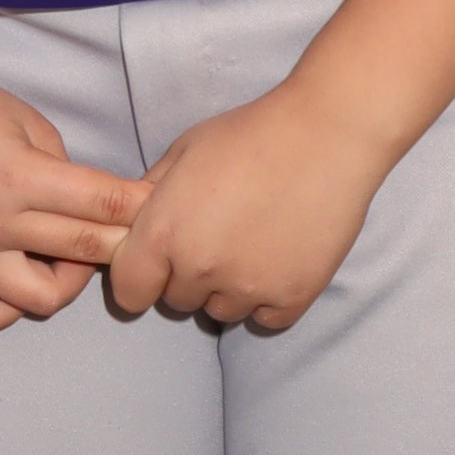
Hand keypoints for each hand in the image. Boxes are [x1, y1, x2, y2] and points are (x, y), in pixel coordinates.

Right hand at [0, 52, 144, 336]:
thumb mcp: (28, 121)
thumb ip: (64, 170)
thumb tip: (91, 208)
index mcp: (19, 176)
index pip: (102, 205)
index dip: (140, 208)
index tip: (162, 208)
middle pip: (83, 251)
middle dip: (122, 243)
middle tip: (130, 234)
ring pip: (40, 300)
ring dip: (68, 282)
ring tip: (67, 258)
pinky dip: (11, 307)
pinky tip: (19, 281)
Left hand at [108, 83, 386, 336]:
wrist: (324, 135)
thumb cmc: (250, 135)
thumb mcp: (182, 152)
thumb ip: (151, 196)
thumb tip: (137, 224)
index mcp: (162, 232)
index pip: (129, 292)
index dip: (141, 277)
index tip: (158, 263)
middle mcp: (199, 268)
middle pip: (177, 300)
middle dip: (189, 275)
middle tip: (218, 237)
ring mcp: (247, 288)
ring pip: (221, 312)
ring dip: (228, 289)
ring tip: (251, 245)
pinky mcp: (292, 298)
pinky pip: (265, 319)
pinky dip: (267, 299)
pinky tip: (277, 261)